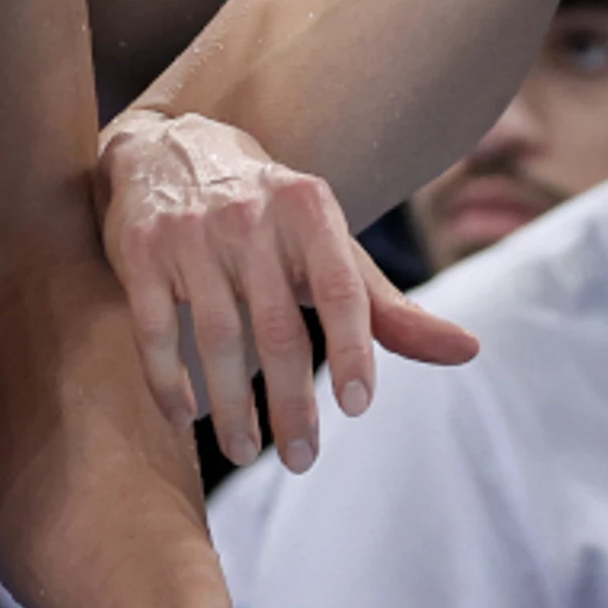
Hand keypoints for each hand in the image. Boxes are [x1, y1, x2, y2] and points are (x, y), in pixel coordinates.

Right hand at [97, 111, 475, 472]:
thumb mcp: (329, 245)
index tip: (356, 409)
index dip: (353, 351)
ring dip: (232, 407)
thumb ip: (387, 306)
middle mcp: (251, 216)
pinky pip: (156, 331)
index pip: (343, 288)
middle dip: (291, 405)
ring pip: (218, 338)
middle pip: (278, 329)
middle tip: (300, 460)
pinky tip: (184, 417)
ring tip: (245, 450)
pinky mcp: (138, 251)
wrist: (169, 146)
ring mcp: (191, 233)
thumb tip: (469, 351)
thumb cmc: (268, 215)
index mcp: (310, 208)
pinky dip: (170, 382)